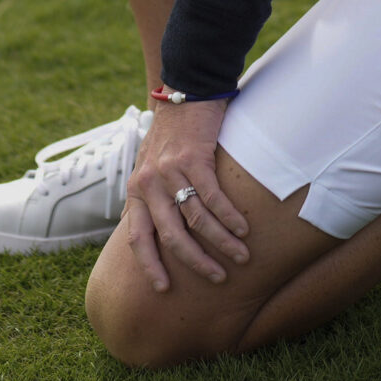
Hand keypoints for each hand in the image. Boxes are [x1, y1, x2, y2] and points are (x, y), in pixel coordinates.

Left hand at [123, 99, 248, 292]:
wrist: (185, 90)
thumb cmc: (172, 132)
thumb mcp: (151, 165)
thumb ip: (153, 196)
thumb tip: (160, 231)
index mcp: (137, 189)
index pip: (138, 237)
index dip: (150, 265)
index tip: (164, 289)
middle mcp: (149, 183)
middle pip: (171, 235)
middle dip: (195, 261)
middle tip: (216, 278)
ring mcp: (170, 170)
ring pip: (196, 219)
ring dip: (221, 242)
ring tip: (240, 256)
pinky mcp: (193, 158)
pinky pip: (213, 197)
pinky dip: (230, 216)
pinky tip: (243, 229)